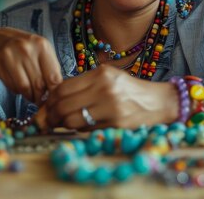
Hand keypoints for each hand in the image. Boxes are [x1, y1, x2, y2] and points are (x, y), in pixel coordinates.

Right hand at [0, 27, 62, 103]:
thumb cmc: (22, 48)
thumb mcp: (39, 51)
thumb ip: (49, 68)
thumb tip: (57, 91)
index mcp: (43, 45)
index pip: (54, 77)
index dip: (54, 92)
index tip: (52, 97)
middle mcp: (28, 48)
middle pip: (39, 85)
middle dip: (40, 97)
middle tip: (40, 100)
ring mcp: (12, 54)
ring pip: (25, 88)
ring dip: (29, 96)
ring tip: (30, 95)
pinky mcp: (0, 62)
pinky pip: (12, 86)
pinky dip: (17, 91)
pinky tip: (18, 85)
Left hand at [42, 64, 176, 129]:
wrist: (158, 102)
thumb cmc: (130, 90)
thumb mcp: (107, 77)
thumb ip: (82, 85)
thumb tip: (52, 100)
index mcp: (100, 74)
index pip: (62, 88)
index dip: (49, 100)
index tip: (45, 106)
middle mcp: (104, 88)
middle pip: (63, 105)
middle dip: (50, 115)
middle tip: (47, 120)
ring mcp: (110, 107)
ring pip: (72, 120)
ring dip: (62, 125)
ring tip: (62, 124)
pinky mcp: (115, 124)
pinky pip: (86, 129)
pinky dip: (78, 129)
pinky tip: (81, 126)